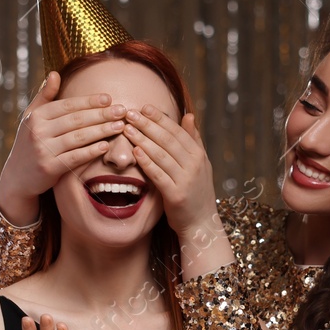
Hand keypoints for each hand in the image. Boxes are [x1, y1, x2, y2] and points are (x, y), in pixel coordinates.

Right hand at [0, 72, 125, 223]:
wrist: (17, 177)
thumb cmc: (29, 143)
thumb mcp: (31, 118)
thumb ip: (44, 97)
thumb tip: (54, 73)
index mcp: (36, 116)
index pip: (68, 105)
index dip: (89, 101)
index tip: (109, 98)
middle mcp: (38, 131)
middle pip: (76, 120)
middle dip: (102, 114)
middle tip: (122, 111)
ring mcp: (43, 150)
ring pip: (78, 137)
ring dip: (102, 131)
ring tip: (120, 126)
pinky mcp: (49, 168)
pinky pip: (75, 157)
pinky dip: (92, 151)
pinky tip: (106, 146)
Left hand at [122, 106, 219, 238]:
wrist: (202, 223)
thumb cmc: (196, 191)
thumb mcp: (200, 163)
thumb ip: (193, 139)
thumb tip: (188, 114)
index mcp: (199, 154)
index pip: (177, 131)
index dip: (160, 118)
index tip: (144, 107)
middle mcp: (195, 165)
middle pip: (168, 140)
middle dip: (147, 125)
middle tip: (129, 113)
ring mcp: (186, 180)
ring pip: (162, 155)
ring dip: (143, 140)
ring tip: (127, 129)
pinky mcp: (177, 195)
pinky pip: (158, 175)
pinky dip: (147, 162)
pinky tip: (135, 152)